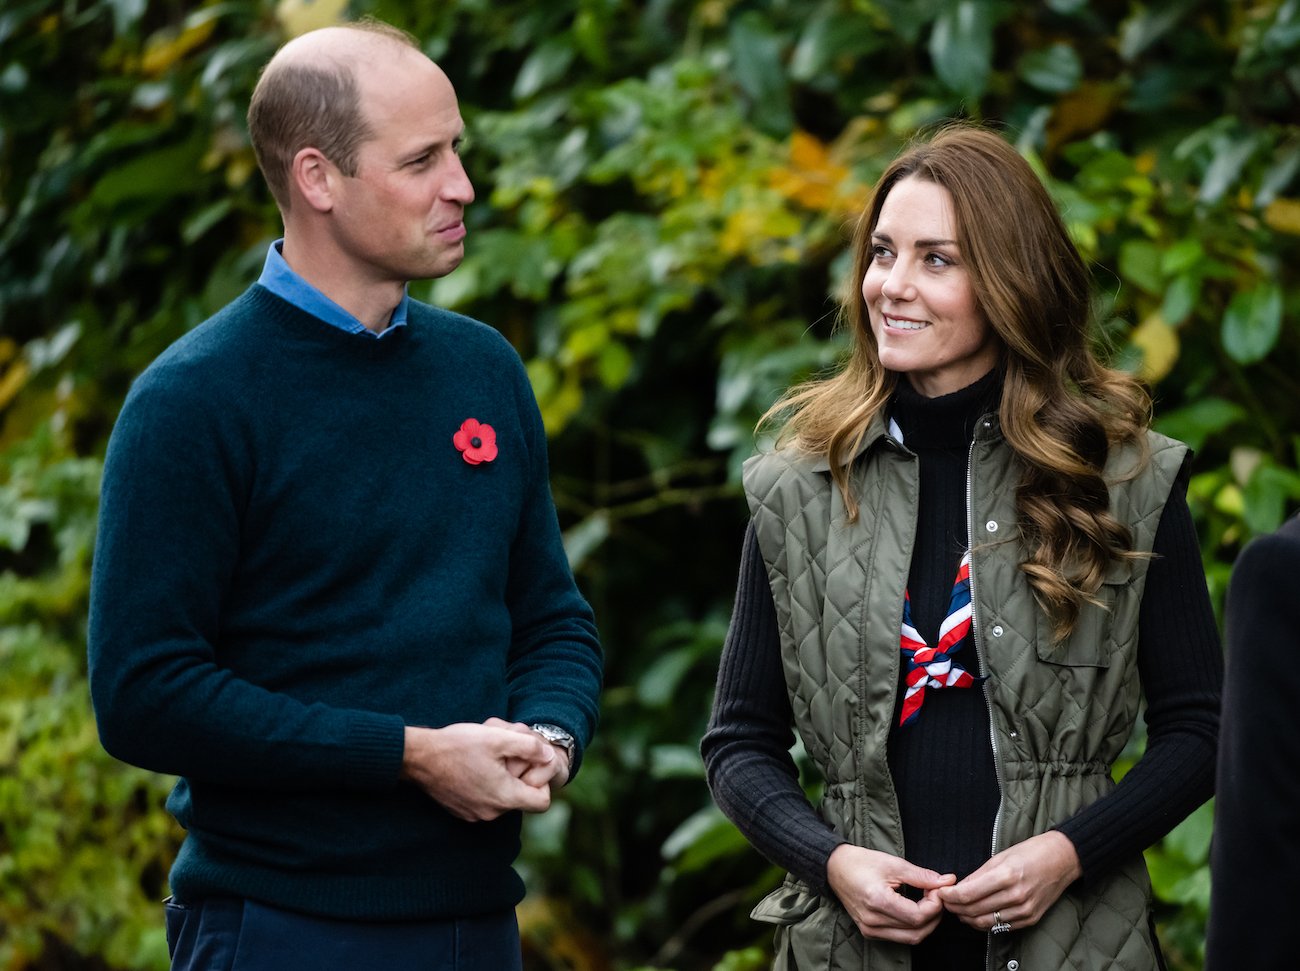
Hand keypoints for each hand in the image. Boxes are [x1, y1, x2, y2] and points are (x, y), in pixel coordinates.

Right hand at [400, 718, 560, 820]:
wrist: (419, 757)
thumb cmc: (459, 745)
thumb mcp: (498, 738)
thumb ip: (530, 747)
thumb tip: (549, 755)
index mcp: (504, 797)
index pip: (542, 803)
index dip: (542, 782)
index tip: (530, 764)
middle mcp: (491, 813)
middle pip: (521, 799)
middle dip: (520, 777)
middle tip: (507, 754)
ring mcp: (475, 815)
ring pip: (502, 800)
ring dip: (502, 781)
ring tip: (489, 759)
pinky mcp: (462, 812)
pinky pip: (485, 802)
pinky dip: (486, 787)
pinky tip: (474, 767)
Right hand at [827, 844, 955, 944]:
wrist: (835, 868)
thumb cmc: (862, 862)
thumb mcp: (894, 864)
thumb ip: (922, 876)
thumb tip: (947, 881)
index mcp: (878, 901)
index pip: (918, 916)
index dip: (935, 905)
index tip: (938, 889)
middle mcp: (873, 921)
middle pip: (917, 931)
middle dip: (934, 915)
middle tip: (935, 895)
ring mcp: (870, 929)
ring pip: (911, 938)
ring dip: (926, 923)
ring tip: (927, 903)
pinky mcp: (869, 932)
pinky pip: (900, 937)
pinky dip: (913, 927)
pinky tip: (914, 910)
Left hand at [937, 830, 1081, 932]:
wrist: (1062, 859)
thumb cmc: (1030, 852)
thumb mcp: (1000, 856)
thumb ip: (978, 875)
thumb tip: (957, 888)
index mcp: (1006, 875)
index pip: (968, 894)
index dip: (950, 896)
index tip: (941, 893)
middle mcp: (1016, 896)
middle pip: (974, 910)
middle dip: (955, 908)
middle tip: (945, 902)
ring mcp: (1025, 910)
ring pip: (986, 923)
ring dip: (967, 918)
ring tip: (958, 909)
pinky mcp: (1031, 919)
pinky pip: (1001, 926)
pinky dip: (985, 923)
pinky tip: (977, 914)